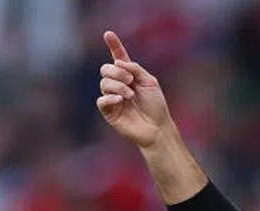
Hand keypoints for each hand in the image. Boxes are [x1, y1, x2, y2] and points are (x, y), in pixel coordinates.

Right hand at [97, 31, 172, 148]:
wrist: (157, 127)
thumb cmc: (155, 106)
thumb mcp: (149, 82)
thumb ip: (135, 69)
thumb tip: (119, 62)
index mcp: (129, 75)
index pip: (118, 58)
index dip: (114, 45)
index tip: (108, 34)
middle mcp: (118, 85)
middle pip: (106, 69)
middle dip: (117, 71)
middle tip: (131, 80)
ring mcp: (112, 98)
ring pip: (104, 83)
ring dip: (118, 86)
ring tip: (130, 95)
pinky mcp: (109, 112)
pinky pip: (102, 100)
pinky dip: (110, 97)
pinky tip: (121, 100)